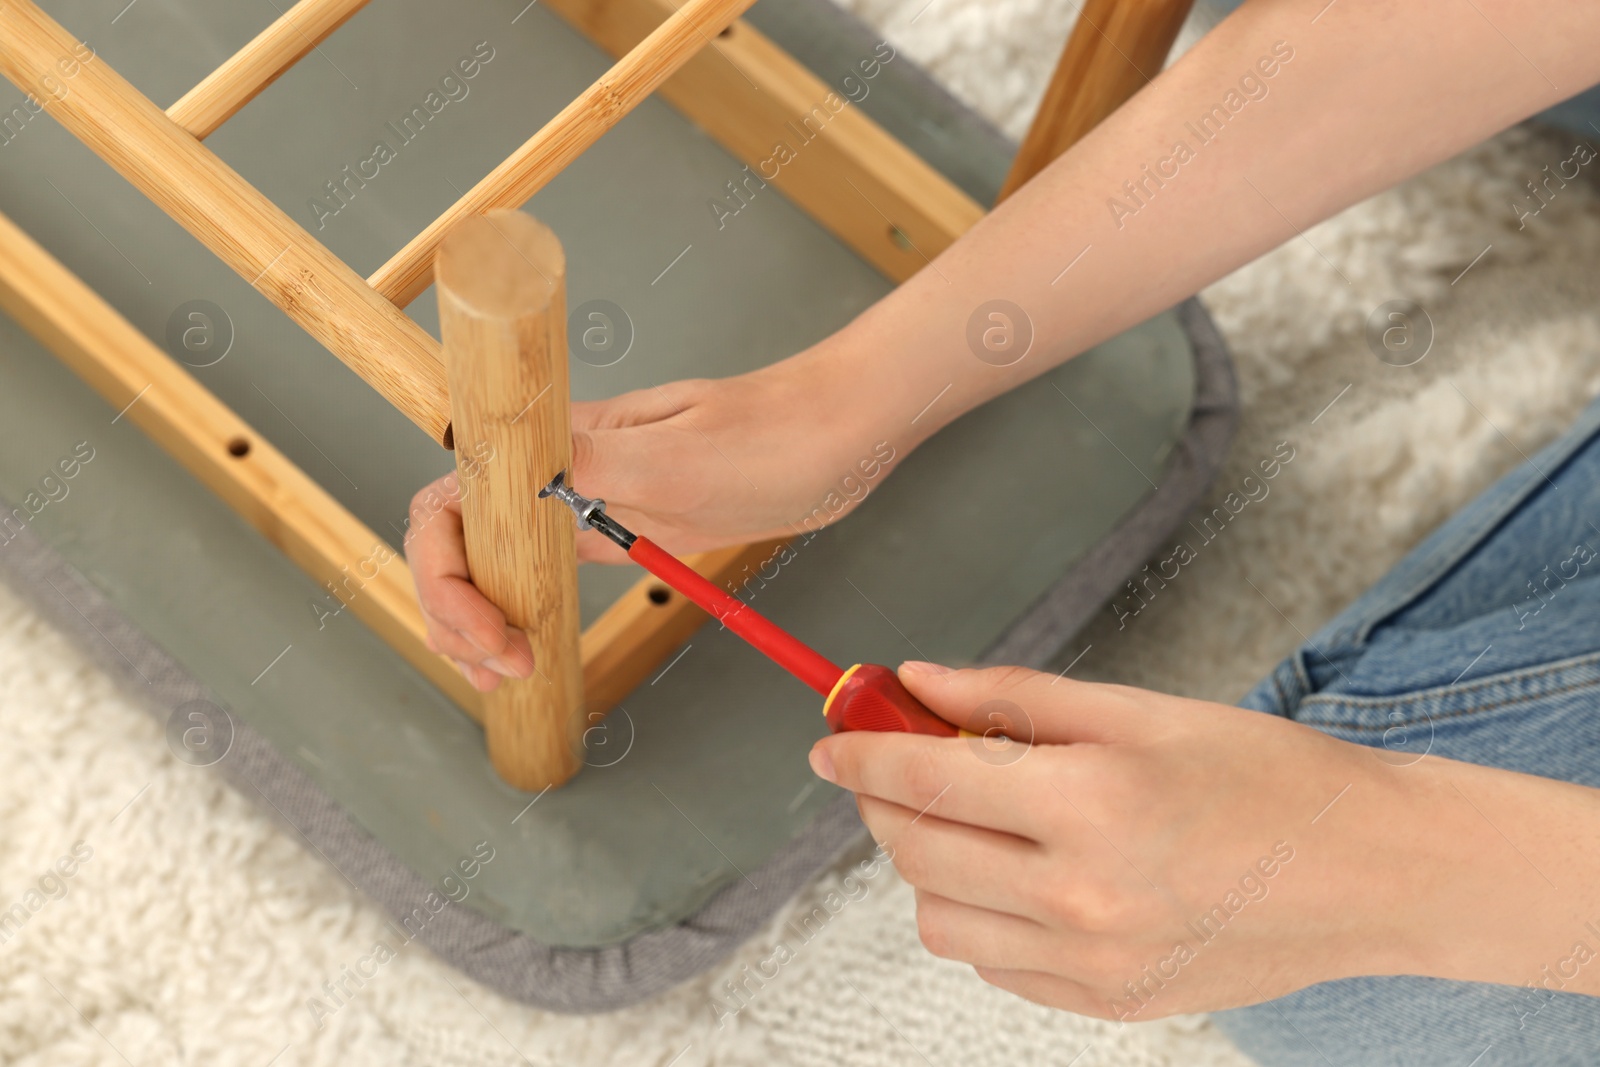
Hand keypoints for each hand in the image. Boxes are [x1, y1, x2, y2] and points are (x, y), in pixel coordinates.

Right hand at [404, 351, 900, 690]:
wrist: (842, 432)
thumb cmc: (777, 431)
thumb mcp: (683, 455)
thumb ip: (593, 460)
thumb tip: (511, 469)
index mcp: (558, 444)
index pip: (453, 503)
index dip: (448, 575)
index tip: (490, 630)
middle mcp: (558, 470)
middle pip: (459, 540)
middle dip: (455, 612)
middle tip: (502, 669)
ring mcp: (585, 499)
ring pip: (495, 560)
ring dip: (480, 621)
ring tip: (502, 675)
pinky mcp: (618, 525)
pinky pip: (545, 571)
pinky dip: (524, 615)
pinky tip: (529, 652)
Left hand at [808, 662, 1444, 1018]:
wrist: (1369, 872)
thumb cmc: (1264, 775)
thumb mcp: (1139, 710)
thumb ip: (1014, 698)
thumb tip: (917, 683)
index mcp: (1092, 804)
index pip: (925, 781)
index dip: (861, 753)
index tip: (829, 736)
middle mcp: (1083, 897)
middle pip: (916, 853)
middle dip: (882, 802)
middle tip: (893, 763)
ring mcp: (1094, 964)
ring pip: (940, 919)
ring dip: (928, 863)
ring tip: (973, 820)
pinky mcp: (1108, 1004)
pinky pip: (995, 965)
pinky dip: (982, 915)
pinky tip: (1021, 872)